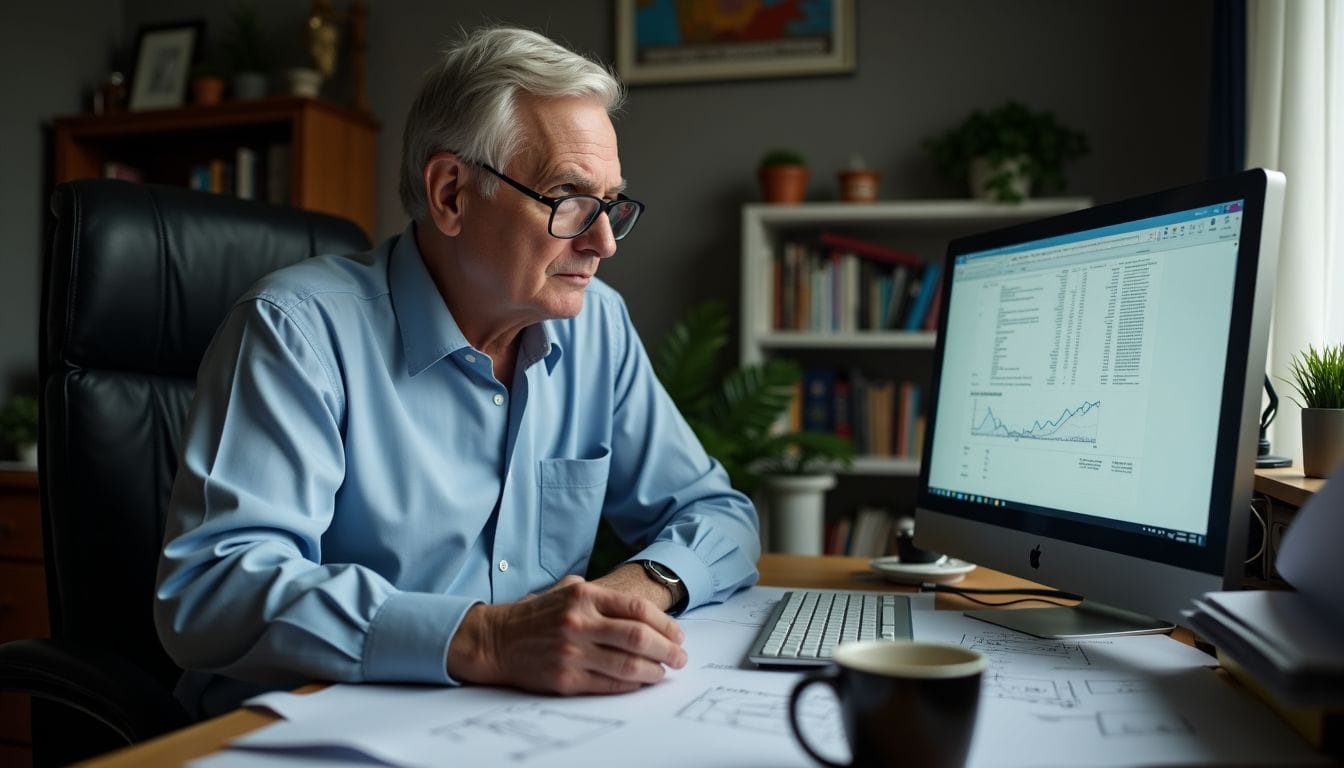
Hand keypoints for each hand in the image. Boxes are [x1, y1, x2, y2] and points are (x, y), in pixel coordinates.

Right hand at [448, 577, 687, 694]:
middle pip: (639, 637)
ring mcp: (572, 653)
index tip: (678, 635)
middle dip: (667, 650)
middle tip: (680, 658)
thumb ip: (603, 594)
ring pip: (628, 665)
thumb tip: (645, 611)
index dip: (665, 624)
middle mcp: (580, 623)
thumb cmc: (538, 614)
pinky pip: (609, 684)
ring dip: (654, 671)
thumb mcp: (568, 590)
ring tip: (664, 672)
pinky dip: (631, 685)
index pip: (638, 609)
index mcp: (584, 597)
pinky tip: (641, 682)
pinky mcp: (566, 679)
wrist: (497, 640)